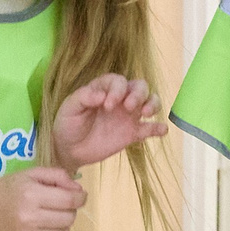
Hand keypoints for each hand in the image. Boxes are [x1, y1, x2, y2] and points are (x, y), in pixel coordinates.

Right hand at [0, 168, 86, 230]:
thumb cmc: (11, 188)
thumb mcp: (33, 174)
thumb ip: (58, 176)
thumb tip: (79, 191)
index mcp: (32, 195)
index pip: (69, 200)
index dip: (81, 197)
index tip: (80, 196)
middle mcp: (30, 218)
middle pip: (69, 218)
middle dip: (71, 210)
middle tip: (62, 204)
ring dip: (64, 223)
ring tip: (52, 215)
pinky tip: (45, 226)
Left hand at [48, 74, 163, 170]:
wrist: (69, 149)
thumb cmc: (68, 123)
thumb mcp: (70, 108)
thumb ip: (84, 98)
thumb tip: (101, 95)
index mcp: (105, 88)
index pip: (118, 81)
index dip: (117, 90)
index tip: (107, 105)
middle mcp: (120, 98)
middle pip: (140, 87)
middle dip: (138, 94)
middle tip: (128, 107)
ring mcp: (129, 116)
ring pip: (150, 102)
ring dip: (153, 104)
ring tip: (146, 114)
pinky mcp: (133, 133)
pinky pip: (150, 128)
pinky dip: (159, 128)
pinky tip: (161, 129)